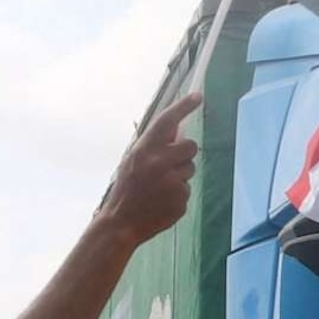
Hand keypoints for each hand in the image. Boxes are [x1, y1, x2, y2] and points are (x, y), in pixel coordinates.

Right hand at [93, 92, 200, 246]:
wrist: (121, 222)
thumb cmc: (126, 188)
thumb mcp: (132, 160)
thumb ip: (153, 146)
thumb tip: (178, 132)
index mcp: (145, 150)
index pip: (168, 121)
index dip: (184, 106)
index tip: (197, 96)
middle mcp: (160, 163)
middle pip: (191, 147)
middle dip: (184, 153)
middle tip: (170, 164)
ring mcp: (172, 182)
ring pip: (190, 169)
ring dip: (180, 175)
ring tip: (160, 187)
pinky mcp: (181, 199)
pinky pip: (187, 190)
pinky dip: (178, 194)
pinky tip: (162, 201)